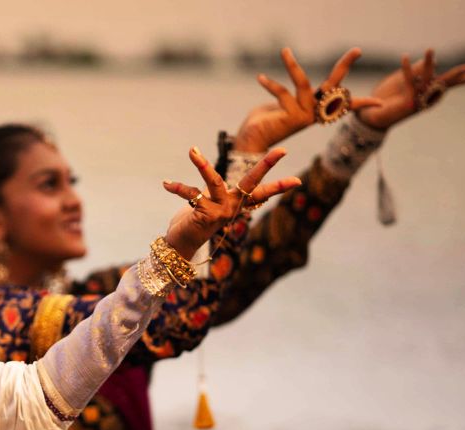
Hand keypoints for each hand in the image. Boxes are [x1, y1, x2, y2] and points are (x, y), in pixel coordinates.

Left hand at [161, 147, 300, 259]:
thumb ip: (216, 190)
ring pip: (214, 182)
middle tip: (282, 151)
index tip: (298, 180)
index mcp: (237, 204)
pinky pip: (189, 194)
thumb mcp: (211, 202)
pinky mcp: (202, 213)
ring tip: (192, 150)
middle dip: (266, 166)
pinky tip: (166, 183)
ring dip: (202, 165)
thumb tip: (216, 175)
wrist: (182, 244)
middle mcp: (232, 207)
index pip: (262, 192)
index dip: (280, 186)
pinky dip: (177, 188)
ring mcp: (219, 210)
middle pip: (253, 183)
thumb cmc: (197, 219)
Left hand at [233, 47, 381, 152]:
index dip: (361, 103)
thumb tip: (293, 86)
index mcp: (314, 111)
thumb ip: (290, 96)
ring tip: (285, 50)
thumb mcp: (280, 105)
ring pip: (303, 83)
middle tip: (357, 50)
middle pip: (333, 87)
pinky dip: (270, 84)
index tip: (381, 103)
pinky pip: (282, 93)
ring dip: (292, 65)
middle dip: (344, 66)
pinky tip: (260, 78)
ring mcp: (304, 116)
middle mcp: (313, 114)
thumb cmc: (263, 121)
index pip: (343, 105)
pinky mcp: (292, 117)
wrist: (250, 141)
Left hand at [356, 49, 464, 129]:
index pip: (449, 82)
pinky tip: (405, 57)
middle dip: (460, 75)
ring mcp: (418, 100)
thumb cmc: (388, 96)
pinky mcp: (408, 102)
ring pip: (429, 79)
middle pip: (447, 84)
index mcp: (428, 91)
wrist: (371, 113)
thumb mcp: (404, 79)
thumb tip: (437, 62)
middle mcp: (426, 97)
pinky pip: (409, 82)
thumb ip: (419, 70)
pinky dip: (407, 69)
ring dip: (428, 64)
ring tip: (430, 49)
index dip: (463, 77)